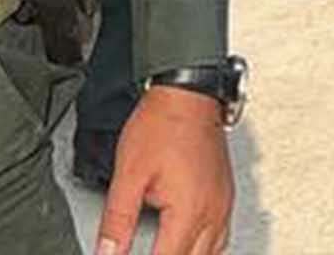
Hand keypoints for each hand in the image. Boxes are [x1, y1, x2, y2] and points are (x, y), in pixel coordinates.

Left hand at [96, 85, 232, 254]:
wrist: (188, 94)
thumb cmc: (162, 126)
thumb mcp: (129, 175)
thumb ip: (117, 220)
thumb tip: (106, 252)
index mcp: (190, 210)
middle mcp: (213, 211)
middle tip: (147, 252)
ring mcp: (224, 204)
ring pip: (214, 254)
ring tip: (165, 251)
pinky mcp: (226, 195)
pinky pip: (222, 237)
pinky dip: (205, 251)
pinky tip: (191, 248)